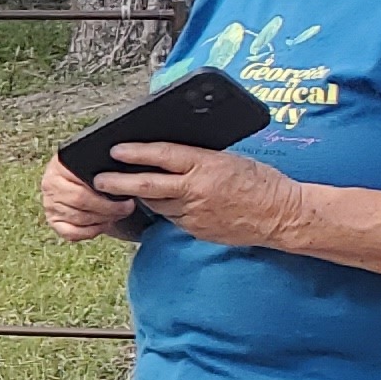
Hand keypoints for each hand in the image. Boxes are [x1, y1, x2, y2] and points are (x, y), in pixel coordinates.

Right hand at [41, 156, 140, 241]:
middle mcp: (50, 186)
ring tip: (118, 214)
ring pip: (78, 218)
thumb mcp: (98, 162)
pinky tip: (103, 224)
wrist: (82, 178)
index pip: (83, 183)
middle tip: (127, 208)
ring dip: (102, 220)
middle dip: (108, 208)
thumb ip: (106, 167)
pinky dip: (90, 232)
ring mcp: (50, 205)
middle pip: (80, 202)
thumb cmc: (96, 171)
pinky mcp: (53, 221)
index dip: (107, 193)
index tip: (126, 195)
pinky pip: (71, 233)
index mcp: (60, 167)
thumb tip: (122, 177)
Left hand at [93, 140, 310, 249]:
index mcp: (206, 165)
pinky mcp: (195, 229)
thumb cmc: (261, 182)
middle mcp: (196, 189)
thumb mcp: (230, 160)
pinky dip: (163, 209)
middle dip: (118, 181)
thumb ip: (200, 159)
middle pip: (147, 184)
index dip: (135, 152)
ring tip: (122, 188)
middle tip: (98, 178)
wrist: (282, 216)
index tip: (115, 149)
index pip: (162, 155)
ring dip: (141, 195)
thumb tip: (171, 155)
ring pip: (157, 203)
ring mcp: (194, 213)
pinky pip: (171, 218)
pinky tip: (159, 203)